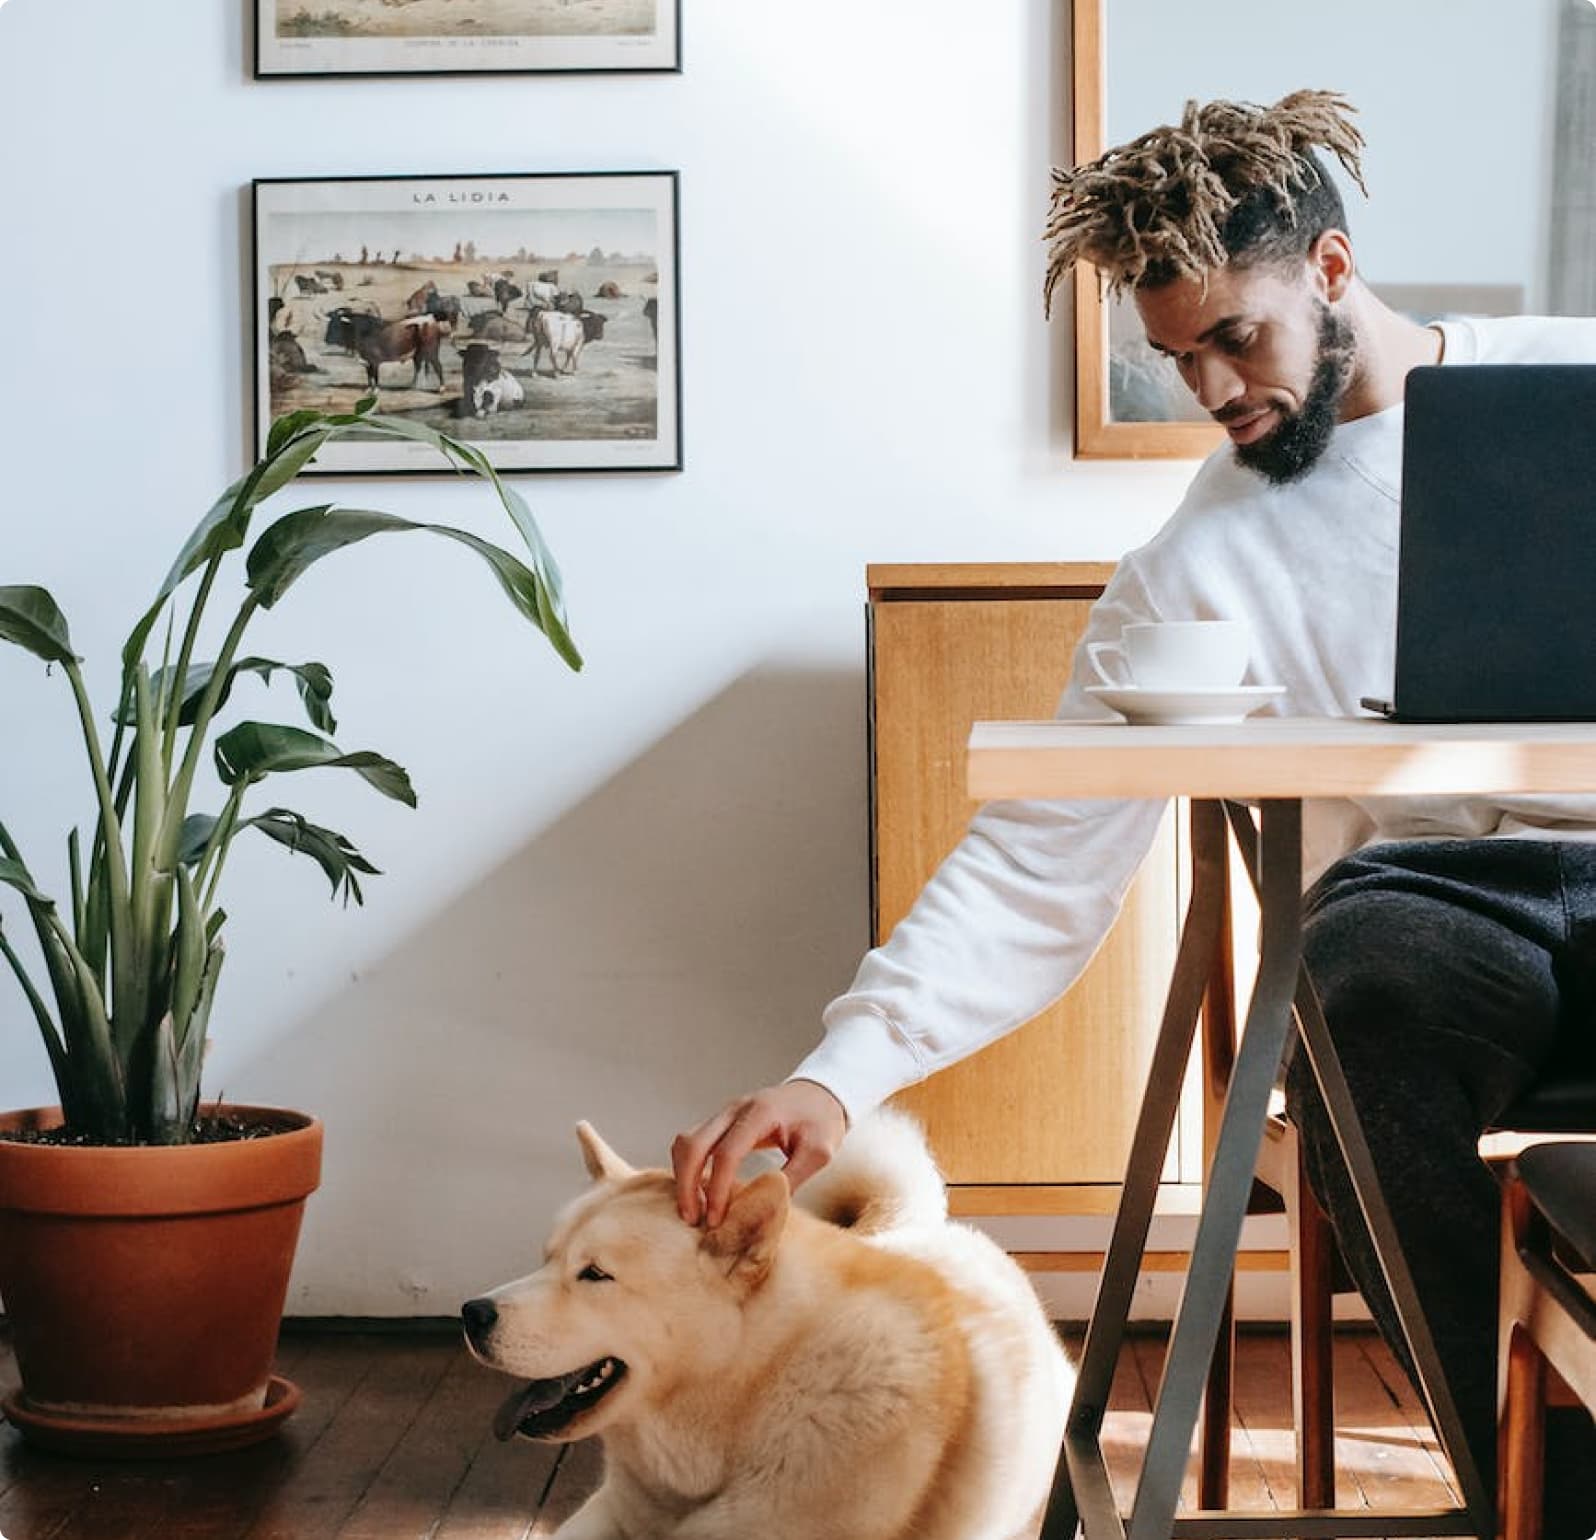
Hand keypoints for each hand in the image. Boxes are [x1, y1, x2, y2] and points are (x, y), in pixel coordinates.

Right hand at [671, 1080, 847, 1226]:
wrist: (821, 1093)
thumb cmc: (822, 1121)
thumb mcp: (819, 1151)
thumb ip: (793, 1176)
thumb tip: (765, 1207)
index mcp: (760, 1114)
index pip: (727, 1153)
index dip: (717, 1189)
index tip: (716, 1219)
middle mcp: (735, 1110)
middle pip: (693, 1144)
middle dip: (687, 1184)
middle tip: (692, 1218)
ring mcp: (726, 1113)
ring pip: (686, 1141)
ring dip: (683, 1175)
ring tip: (692, 1210)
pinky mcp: (723, 1121)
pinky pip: (694, 1142)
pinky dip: (689, 1167)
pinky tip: (699, 1191)